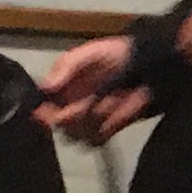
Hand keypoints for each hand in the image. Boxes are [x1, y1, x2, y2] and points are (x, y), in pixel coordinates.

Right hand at [33, 34, 149, 142]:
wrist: (147, 64)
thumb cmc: (115, 55)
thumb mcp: (89, 54)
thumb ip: (67, 66)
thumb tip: (46, 86)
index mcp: (62, 90)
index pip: (45, 109)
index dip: (45, 114)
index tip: (48, 112)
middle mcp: (72, 108)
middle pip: (61, 127)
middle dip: (72, 118)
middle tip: (85, 105)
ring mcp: (89, 121)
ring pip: (78, 135)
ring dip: (93, 120)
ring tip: (109, 100)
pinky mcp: (107, 130)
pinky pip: (99, 138)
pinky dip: (108, 126)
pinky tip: (118, 109)